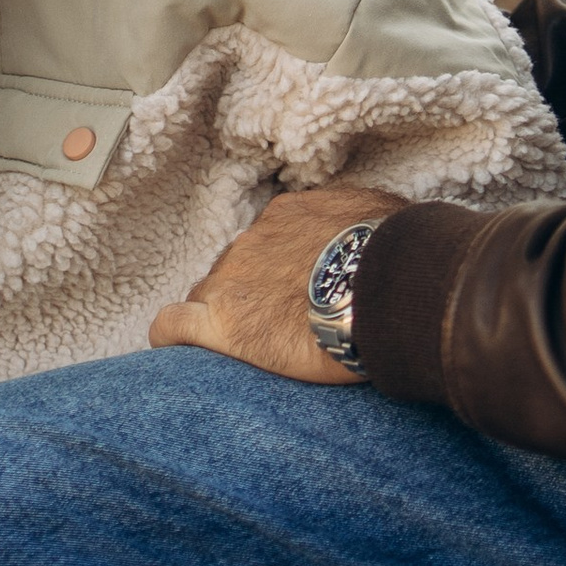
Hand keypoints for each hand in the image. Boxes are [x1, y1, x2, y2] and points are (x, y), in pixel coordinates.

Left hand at [149, 186, 397, 381]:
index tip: (294, 290)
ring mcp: (231, 282)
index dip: (275, 271)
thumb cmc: (393, 253)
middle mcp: (253, 242)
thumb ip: (363, 220)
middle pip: (233, 270)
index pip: (265, 243)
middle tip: (277, 323)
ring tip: (247, 346)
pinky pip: (173, 326)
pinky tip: (177, 349)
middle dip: (248, 294)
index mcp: (288, 217)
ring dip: (221, 316)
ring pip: (205, 296)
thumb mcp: (383, 216)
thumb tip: (376, 227)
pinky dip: (172, 335)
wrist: (384, 285)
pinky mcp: (222, 326)